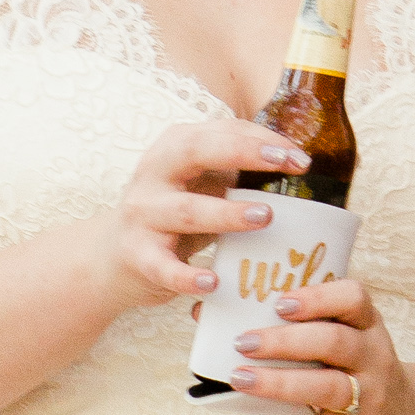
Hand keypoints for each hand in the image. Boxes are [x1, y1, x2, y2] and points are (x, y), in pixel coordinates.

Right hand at [93, 116, 307, 318]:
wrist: (113, 256)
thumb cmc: (173, 213)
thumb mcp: (200, 183)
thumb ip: (237, 170)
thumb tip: (301, 167)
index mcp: (175, 147)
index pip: (221, 130)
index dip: (261, 139)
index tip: (300, 157)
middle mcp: (154, 173)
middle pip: (195, 151)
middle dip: (243, 153)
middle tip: (285, 165)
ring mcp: (143, 214)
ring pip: (186, 209)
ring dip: (227, 213)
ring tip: (265, 217)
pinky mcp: (136, 254)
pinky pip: (163, 266)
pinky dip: (187, 276)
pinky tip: (213, 283)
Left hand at [230, 273, 414, 414]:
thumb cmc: (357, 373)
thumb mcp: (349, 340)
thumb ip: (299, 327)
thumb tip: (208, 311)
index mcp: (367, 326)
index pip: (354, 299)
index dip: (317, 297)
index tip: (279, 302)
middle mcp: (374, 358)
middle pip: (333, 342)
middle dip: (284, 341)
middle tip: (242, 342)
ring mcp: (369, 399)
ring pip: (326, 388)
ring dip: (277, 383)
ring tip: (238, 378)